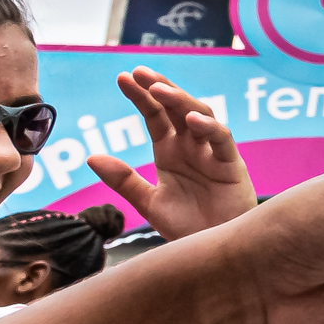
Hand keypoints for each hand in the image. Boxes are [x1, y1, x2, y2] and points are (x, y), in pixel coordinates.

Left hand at [90, 68, 256, 236]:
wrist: (213, 251)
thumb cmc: (187, 226)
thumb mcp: (149, 203)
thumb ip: (124, 180)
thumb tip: (91, 157)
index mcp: (170, 152)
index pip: (154, 116)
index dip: (140, 96)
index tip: (123, 77)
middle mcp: (191, 147)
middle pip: (176, 108)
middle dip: (160, 87)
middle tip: (140, 72)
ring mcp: (212, 154)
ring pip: (200, 116)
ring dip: (181, 100)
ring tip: (160, 89)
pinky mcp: (232, 166)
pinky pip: (221, 140)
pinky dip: (209, 128)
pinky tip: (190, 120)